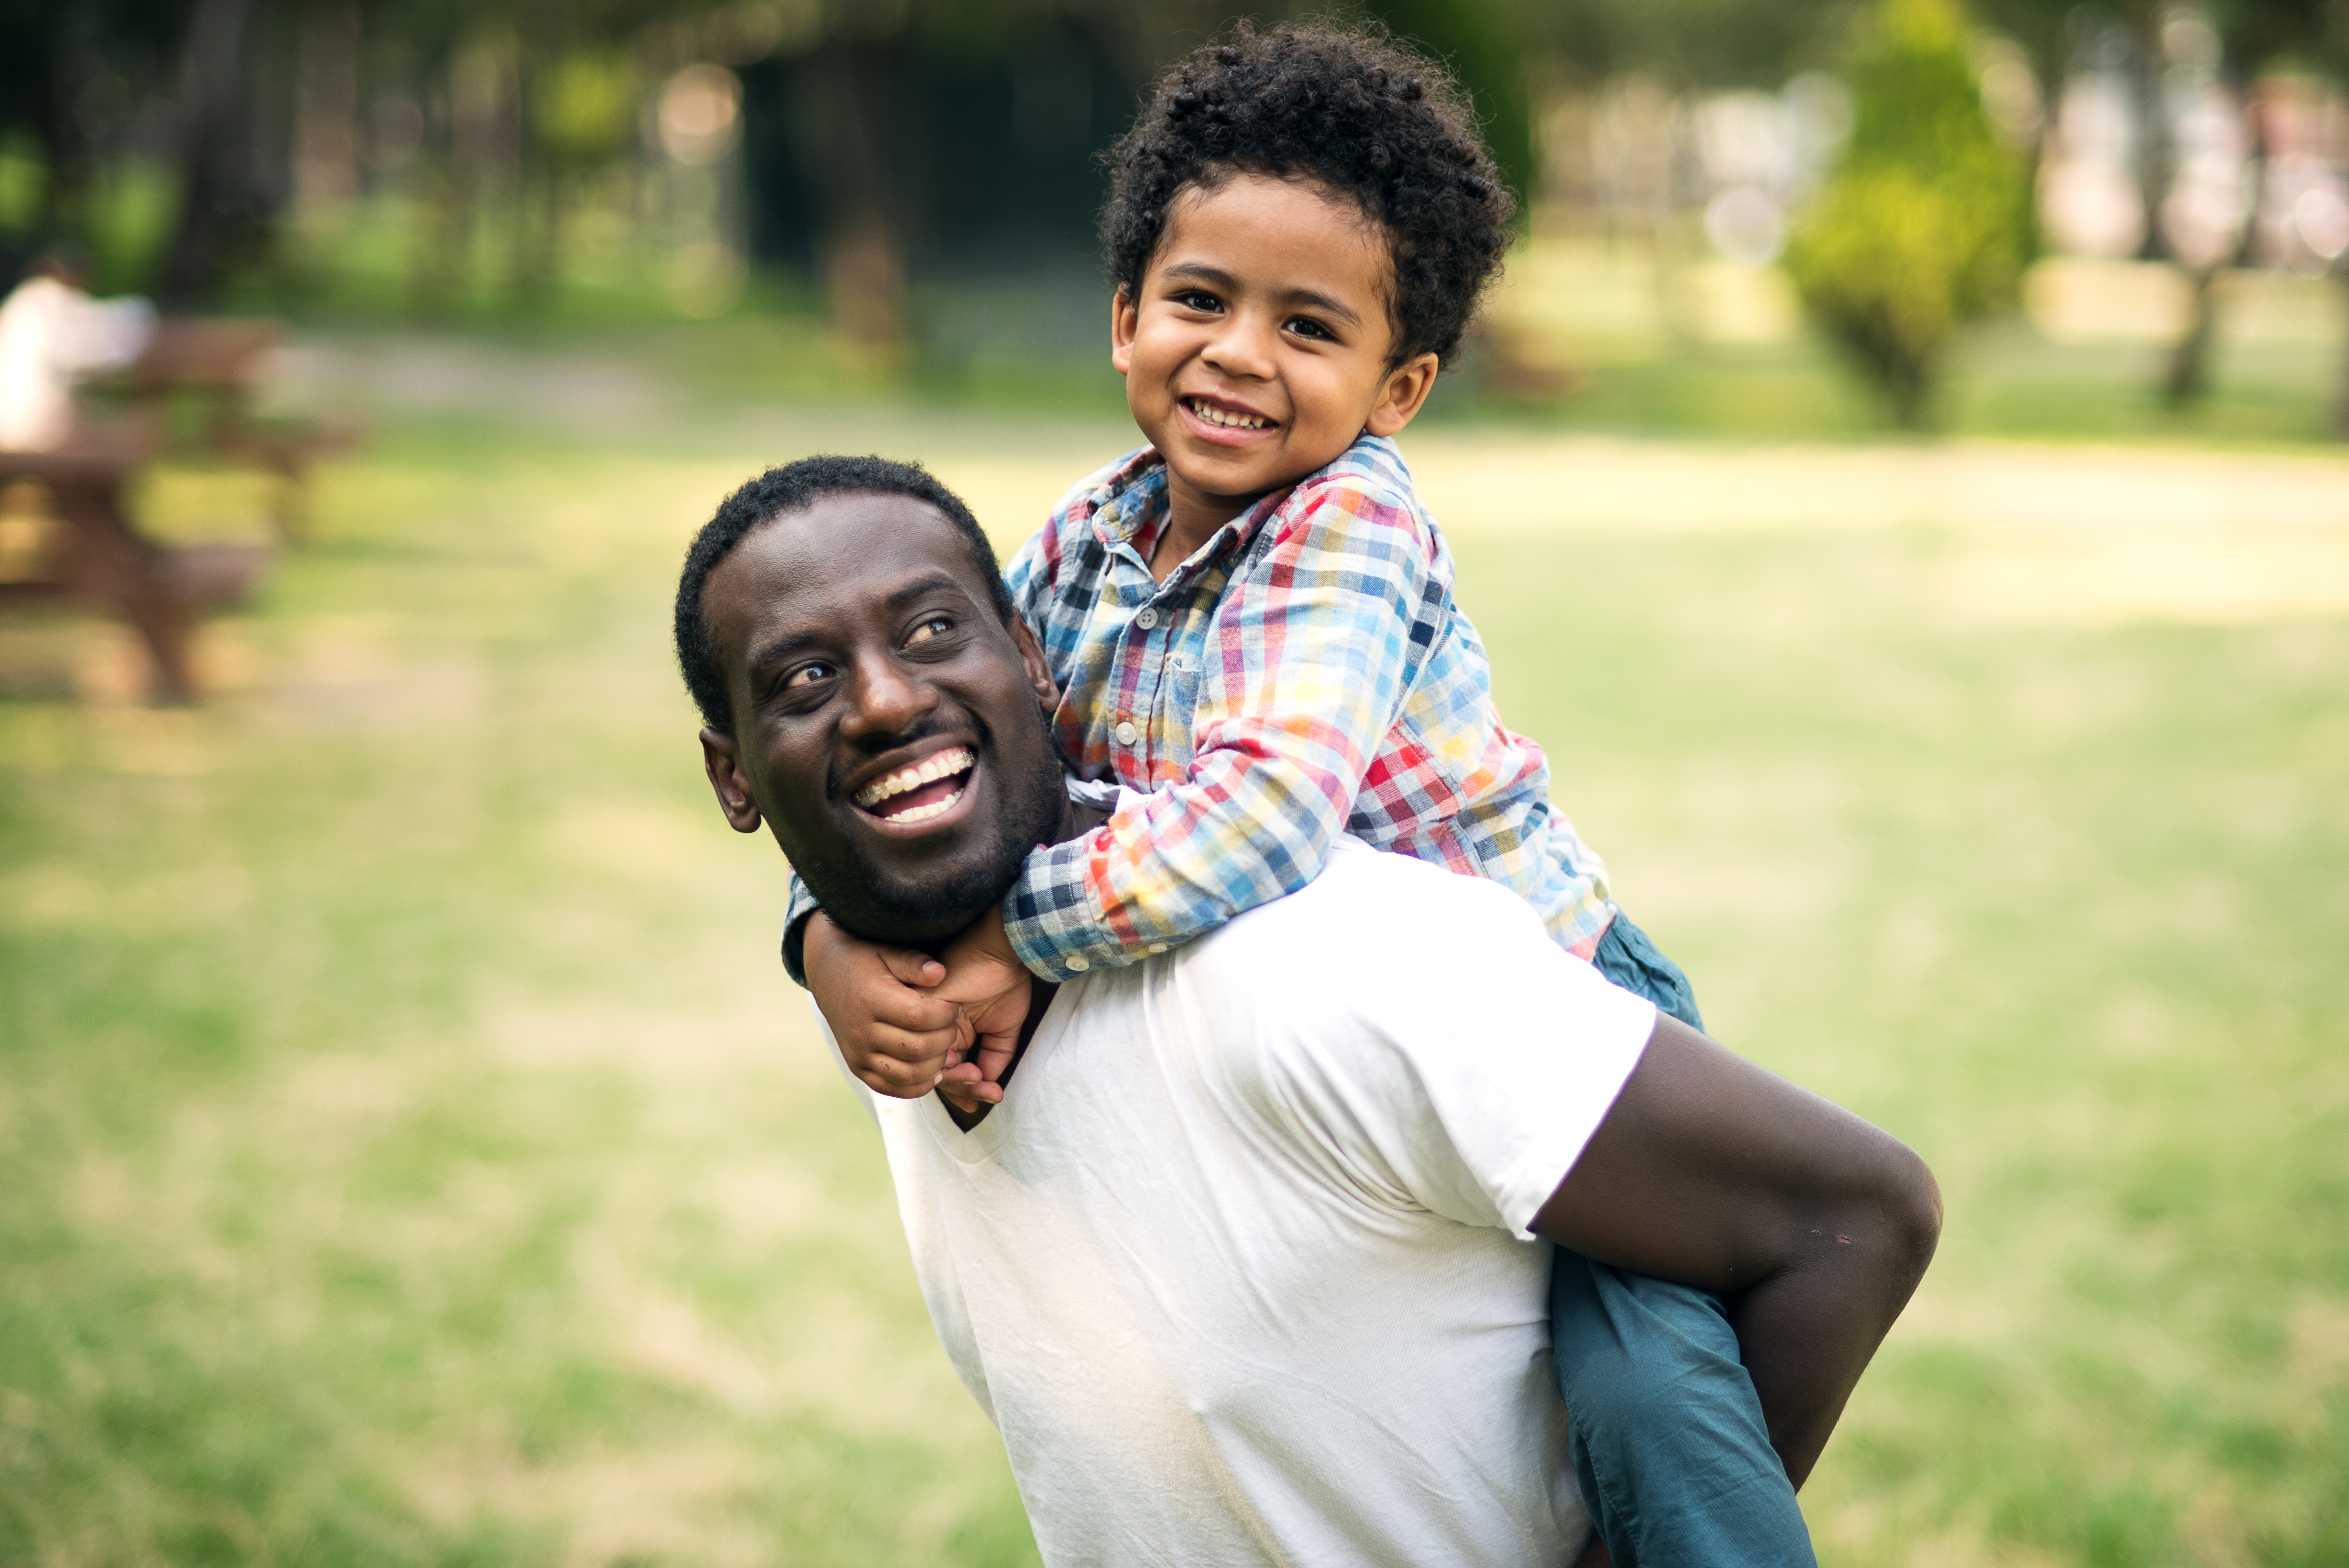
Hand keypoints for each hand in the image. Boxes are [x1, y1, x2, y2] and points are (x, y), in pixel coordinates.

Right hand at [804, 911, 961, 1098]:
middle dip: (945, 1038)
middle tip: (952, 1025)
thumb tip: (940, 973)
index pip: (920, 1016)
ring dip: (935, 1064)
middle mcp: (861, 1031)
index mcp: (872, 999)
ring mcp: (857, 1053)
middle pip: (917, 1048)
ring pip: (906, 1074)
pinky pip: (890, 1087)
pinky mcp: (856, 1067)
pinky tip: (934, 1071)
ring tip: (945, 1046)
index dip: (946, 1013)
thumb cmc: (865, 959)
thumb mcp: (888, 951)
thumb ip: (914, 962)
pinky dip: (916, 1085)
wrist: (828, 973)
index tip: (955, 1005)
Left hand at [928, 905, 1033, 1113]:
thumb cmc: (1005, 981)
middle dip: (965, 1089)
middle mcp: (934, 1028)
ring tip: (982, 1079)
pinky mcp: (924, 1012)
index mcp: (951, 1031)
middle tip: (989, 1092)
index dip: (967, 1089)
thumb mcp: (1004, 1029)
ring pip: (932, 1067)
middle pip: (939, 1073)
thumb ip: (996, 1057)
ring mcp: (927, 1021)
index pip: (950, 1068)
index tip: (991, 1097)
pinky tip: (972, 1069)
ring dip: (960, 1081)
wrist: (1003, 950)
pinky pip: (930, 1051)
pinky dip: (953, 1068)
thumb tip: (988, 1085)